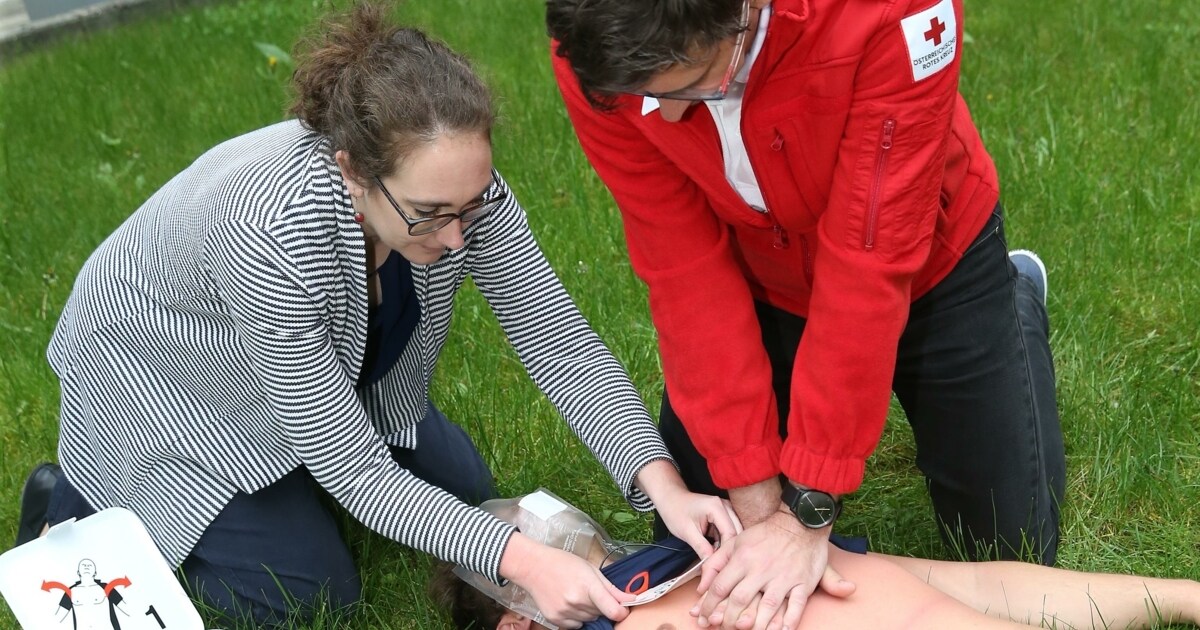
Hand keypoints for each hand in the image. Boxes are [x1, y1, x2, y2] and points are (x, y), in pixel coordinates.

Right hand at [500, 533, 633, 627]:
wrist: (533, 567)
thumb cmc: (564, 563)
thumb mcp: (591, 569)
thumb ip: (612, 588)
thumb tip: (632, 599)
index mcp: (588, 586)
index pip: (613, 610)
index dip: (622, 612)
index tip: (622, 609)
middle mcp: (576, 601)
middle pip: (601, 614)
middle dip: (601, 606)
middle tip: (590, 592)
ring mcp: (564, 612)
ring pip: (588, 620)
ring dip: (588, 612)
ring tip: (577, 595)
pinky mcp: (555, 620)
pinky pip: (575, 626)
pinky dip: (576, 618)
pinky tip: (568, 603)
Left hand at [657, 490, 742, 558]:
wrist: (670, 498)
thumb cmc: (675, 511)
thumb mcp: (687, 532)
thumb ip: (701, 547)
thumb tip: (711, 564)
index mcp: (717, 507)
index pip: (731, 533)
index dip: (727, 550)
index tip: (722, 566)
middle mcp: (726, 506)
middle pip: (736, 532)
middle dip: (729, 549)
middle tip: (721, 565)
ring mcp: (726, 509)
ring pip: (734, 532)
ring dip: (727, 546)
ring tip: (718, 560)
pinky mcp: (723, 515)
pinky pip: (728, 531)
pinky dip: (723, 542)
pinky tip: (716, 551)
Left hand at [692, 510, 854, 629]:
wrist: (799, 523)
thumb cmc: (765, 535)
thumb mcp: (735, 542)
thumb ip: (715, 563)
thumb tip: (701, 588)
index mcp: (743, 559)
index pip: (720, 587)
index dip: (708, 605)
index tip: (703, 617)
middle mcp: (761, 569)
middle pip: (740, 600)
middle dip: (728, 618)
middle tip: (722, 627)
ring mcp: (783, 577)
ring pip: (767, 607)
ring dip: (755, 624)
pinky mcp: (802, 583)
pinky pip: (796, 605)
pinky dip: (789, 621)